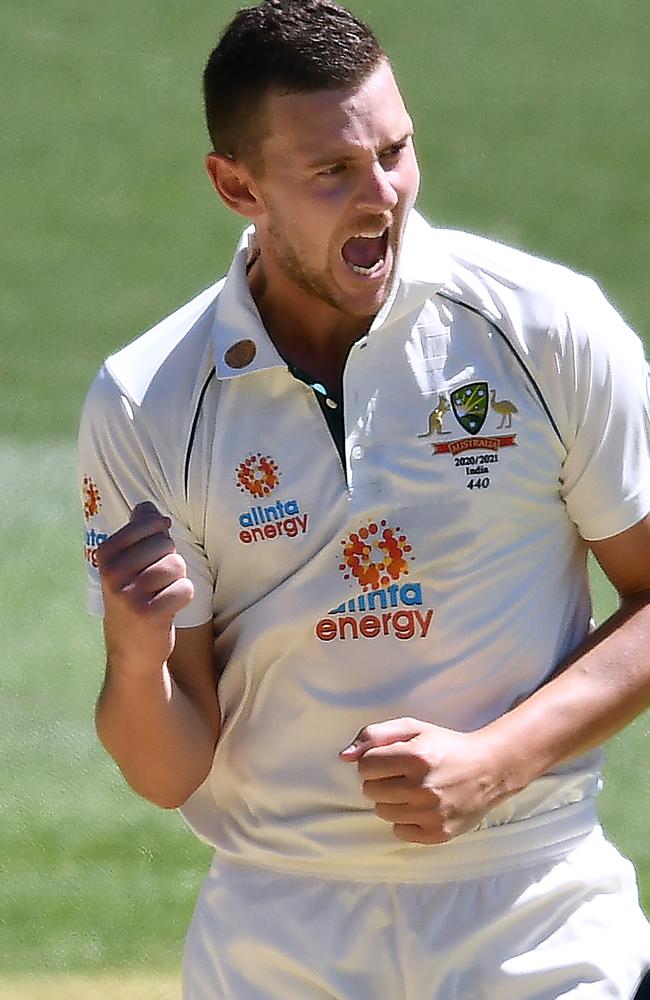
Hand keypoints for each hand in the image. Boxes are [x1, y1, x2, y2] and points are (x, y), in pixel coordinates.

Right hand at [97, 502, 193, 671]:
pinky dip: (183, 597)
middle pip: (165, 544)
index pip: (150, 523)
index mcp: (106, 555)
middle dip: (170, 560)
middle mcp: (113, 573)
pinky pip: (185, 589)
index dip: (162, 535)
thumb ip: (137, 531)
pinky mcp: (149, 614)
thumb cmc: (134, 597)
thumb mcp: (126, 564)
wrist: (130, 650)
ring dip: (178, 580)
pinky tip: (169, 608)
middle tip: (157, 582)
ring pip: (177, 566)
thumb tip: (146, 506)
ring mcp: (129, 594)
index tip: (155, 553)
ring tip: (162, 594)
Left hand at [340, 717, 504, 843]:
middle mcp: (423, 787)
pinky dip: (405, 820)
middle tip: (401, 775)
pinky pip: (399, 831)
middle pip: (370, 791)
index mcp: (416, 757)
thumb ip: (374, 735)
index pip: (366, 766)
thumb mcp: (413, 728)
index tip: (390, 760)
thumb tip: (344, 756)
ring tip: (411, 790)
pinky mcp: (438, 833)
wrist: (488, 770)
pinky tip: (420, 807)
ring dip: (391, 800)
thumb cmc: (445, 746)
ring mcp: (431, 813)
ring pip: (382, 812)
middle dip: (380, 781)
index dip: (373, 761)